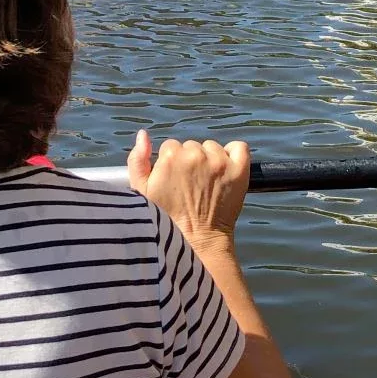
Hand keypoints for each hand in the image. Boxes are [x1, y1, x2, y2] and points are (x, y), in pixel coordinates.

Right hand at [126, 131, 249, 249]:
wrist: (197, 243)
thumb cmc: (166, 220)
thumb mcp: (141, 191)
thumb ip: (137, 160)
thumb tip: (143, 134)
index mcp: (171, 156)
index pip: (171, 147)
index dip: (171, 164)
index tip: (174, 182)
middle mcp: (196, 155)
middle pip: (192, 147)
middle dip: (190, 162)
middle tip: (189, 186)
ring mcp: (219, 162)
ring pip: (212, 148)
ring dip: (210, 160)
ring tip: (206, 184)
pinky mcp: (239, 170)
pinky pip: (239, 148)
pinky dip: (233, 153)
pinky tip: (226, 169)